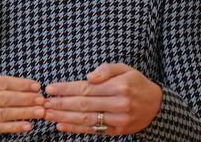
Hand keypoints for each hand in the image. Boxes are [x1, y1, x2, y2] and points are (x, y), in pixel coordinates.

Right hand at [0, 71, 44, 136]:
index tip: (35, 86)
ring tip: (39, 112)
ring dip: (23, 114)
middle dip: (26, 99)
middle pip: (2, 98)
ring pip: (0, 114)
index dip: (21, 85)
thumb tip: (18, 85)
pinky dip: (12, 127)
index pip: (0, 82)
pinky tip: (25, 125)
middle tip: (41, 100)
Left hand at [44, 63, 162, 134]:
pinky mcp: (117, 131)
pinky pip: (92, 130)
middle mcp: (119, 103)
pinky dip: (75, 129)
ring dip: (64, 117)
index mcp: (120, 86)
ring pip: (86, 119)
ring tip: (48, 114)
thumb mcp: (126, 69)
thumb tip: (88, 77)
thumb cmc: (137, 84)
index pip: (87, 88)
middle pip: (83, 104)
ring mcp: (118, 119)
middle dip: (61, 104)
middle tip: (43, 103)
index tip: (51, 88)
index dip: (67, 88)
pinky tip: (62, 126)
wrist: (156, 106)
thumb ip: (107, 69)